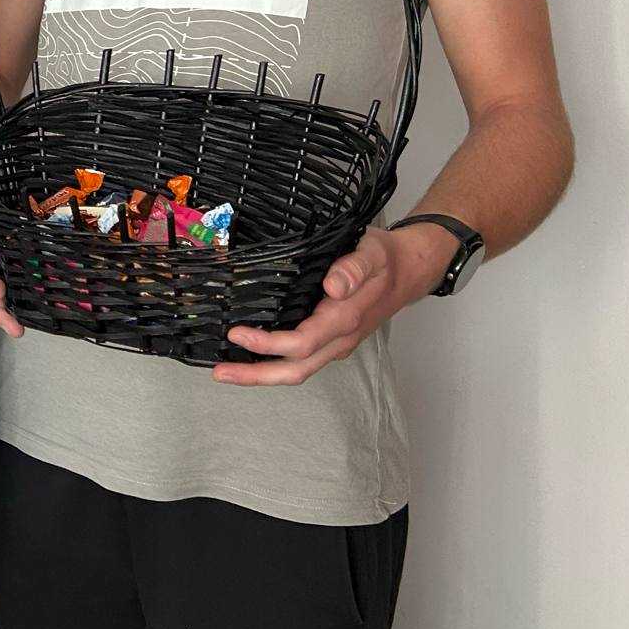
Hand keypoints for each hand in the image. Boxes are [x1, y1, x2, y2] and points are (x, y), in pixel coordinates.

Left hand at [215, 223, 454, 386]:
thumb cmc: (385, 258)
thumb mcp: (372, 252)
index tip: (237, 333)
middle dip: (257, 376)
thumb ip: (353, 267)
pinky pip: (302, 359)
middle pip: (297, 369)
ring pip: (298, 369)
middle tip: (220, 373)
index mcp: (346, 318)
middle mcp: (340, 338)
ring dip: (262, 374)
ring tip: (226, 371)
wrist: (409, 270)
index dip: (269, 343)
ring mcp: (336, 343)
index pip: (303, 342)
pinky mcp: (331, 340)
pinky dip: (274, 363)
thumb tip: (334, 286)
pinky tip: (251, 355)